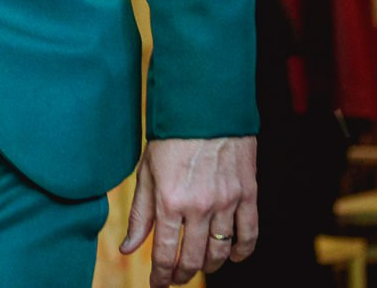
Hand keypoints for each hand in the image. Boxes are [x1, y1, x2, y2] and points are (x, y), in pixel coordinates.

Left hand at [120, 135, 257, 283]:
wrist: (205, 106)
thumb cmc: (170, 135)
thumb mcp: (146, 172)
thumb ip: (139, 214)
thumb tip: (127, 248)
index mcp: (169, 200)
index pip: (164, 252)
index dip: (160, 275)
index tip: (156, 285)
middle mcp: (199, 206)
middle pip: (193, 258)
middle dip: (181, 274)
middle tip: (174, 279)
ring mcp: (227, 202)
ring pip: (220, 250)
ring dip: (209, 266)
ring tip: (198, 267)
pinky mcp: (248, 194)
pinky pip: (249, 233)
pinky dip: (241, 251)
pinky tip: (232, 257)